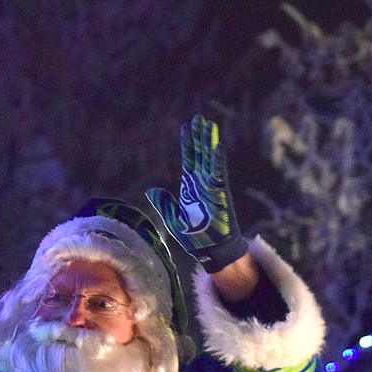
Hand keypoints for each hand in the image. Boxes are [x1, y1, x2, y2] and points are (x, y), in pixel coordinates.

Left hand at [146, 115, 249, 272]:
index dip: (188, 144)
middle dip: (199, 137)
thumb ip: (164, 203)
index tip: (186, 127)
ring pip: (210, 159)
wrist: (211, 251)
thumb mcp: (174, 219)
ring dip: (209, 142)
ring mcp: (212, 187)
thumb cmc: (196, 238)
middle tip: (198, 119)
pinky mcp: (220, 193)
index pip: (190, 160)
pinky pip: (219, 172)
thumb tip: (152, 191)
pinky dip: (217, 158)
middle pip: (201, 155)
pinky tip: (216, 144)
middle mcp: (202, 184)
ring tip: (209, 124)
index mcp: (191, 188)